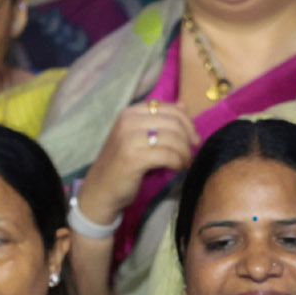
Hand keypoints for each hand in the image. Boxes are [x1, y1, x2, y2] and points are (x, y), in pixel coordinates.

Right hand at [82, 98, 200, 219]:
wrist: (101, 189)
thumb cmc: (123, 163)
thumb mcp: (139, 137)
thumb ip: (159, 121)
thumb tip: (183, 106)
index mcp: (131, 112)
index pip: (169, 109)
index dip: (188, 124)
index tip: (194, 140)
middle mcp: (128, 121)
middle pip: (173, 123)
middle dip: (188, 140)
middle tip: (191, 155)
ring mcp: (129, 138)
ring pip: (173, 139)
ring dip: (185, 153)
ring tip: (185, 163)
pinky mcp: (133, 157)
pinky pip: (167, 155)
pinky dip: (178, 162)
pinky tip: (177, 169)